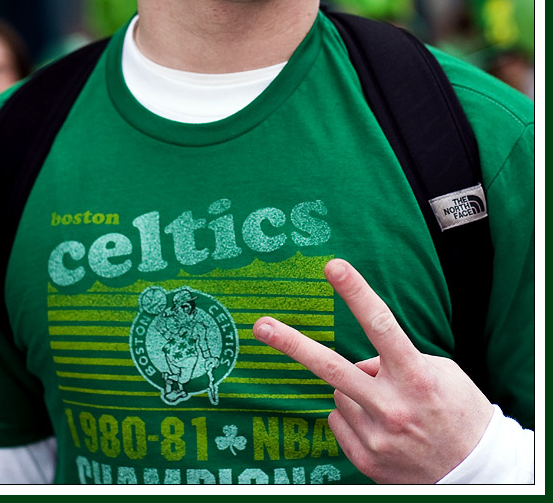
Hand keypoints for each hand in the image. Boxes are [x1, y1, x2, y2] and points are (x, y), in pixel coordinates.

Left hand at [253, 259, 493, 483]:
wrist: (480, 475)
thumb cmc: (460, 412)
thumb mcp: (441, 372)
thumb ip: (396, 360)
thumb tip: (360, 362)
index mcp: (416, 376)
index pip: (381, 324)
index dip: (355, 292)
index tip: (333, 266)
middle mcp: (393, 406)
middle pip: (333, 367)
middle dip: (293, 344)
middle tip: (261, 326)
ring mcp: (378, 436)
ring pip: (339, 393)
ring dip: (355, 391)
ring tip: (389, 406)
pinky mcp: (367, 460)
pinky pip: (339, 421)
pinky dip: (353, 418)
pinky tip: (382, 427)